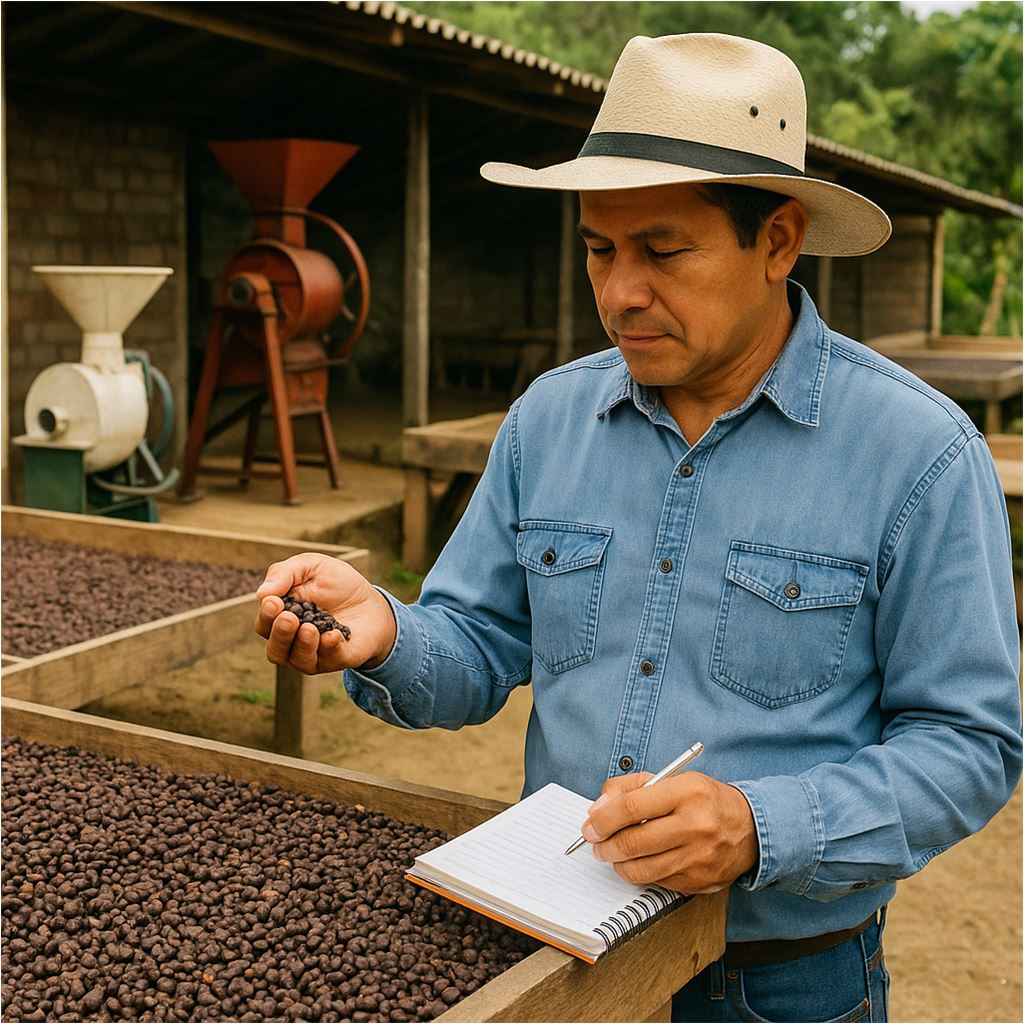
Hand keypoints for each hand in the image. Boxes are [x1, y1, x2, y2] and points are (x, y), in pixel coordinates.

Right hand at [254, 553, 396, 674]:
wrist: (372, 601)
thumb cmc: (338, 583)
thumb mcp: (312, 566)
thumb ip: (285, 573)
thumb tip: (262, 593)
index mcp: (282, 618)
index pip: (265, 624)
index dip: (267, 615)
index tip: (274, 602)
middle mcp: (293, 641)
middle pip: (275, 649)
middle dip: (279, 634)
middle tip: (289, 618)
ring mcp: (314, 653)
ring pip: (296, 660)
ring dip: (301, 645)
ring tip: (309, 628)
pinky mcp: (336, 659)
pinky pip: (327, 660)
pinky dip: (328, 648)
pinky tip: (334, 635)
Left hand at [581, 771, 757, 893]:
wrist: (751, 828)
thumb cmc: (704, 800)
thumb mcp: (672, 779)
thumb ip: (630, 787)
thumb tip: (598, 809)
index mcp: (687, 792)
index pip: (632, 807)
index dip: (603, 819)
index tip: (590, 825)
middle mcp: (695, 825)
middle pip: (633, 842)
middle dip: (605, 845)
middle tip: (595, 844)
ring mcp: (699, 857)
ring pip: (642, 869)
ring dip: (618, 864)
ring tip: (613, 854)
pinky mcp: (700, 882)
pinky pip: (658, 882)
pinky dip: (642, 873)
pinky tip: (641, 861)